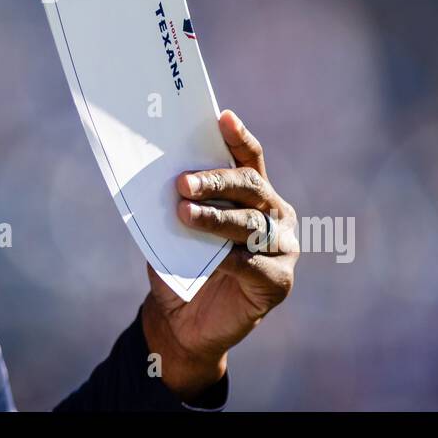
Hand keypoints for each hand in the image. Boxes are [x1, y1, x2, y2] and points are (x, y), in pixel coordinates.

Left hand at [141, 110, 298, 400]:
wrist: (181, 320)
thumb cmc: (180, 262)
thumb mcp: (173, 225)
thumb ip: (176, 200)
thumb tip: (155, 170)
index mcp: (252, 193)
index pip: (249, 157)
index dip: (238, 137)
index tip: (222, 118)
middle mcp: (274, 213)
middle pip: (249, 186)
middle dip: (215, 180)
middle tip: (182, 183)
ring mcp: (282, 246)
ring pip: (249, 224)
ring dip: (215, 217)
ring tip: (184, 214)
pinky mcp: (279, 280)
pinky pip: (254, 263)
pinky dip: (230, 258)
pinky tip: (212, 258)